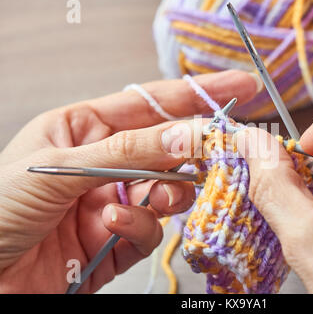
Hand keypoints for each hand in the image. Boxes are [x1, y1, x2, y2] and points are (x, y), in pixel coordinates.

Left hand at [0, 70, 258, 292]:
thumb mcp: (57, 167)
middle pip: (168, 148)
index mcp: (85, 129)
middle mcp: (105, 163)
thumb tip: (186, 134)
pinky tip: (113, 227)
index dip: (196, 94)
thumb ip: (127, 151)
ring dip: (168, 194)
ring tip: (158, 199)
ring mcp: (114, 201)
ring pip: (167, 191)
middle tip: (218, 152)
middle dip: (192, 151)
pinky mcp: (118, 240)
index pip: (151, 104)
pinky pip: (149, 230)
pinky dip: (140, 228)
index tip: (239, 86)